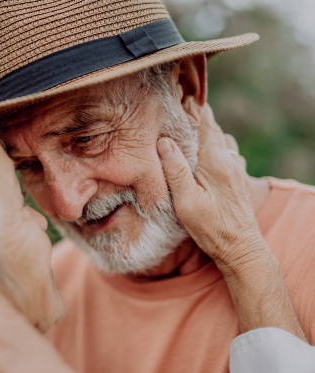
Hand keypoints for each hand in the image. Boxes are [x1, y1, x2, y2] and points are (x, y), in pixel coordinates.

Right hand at [157, 104, 305, 340]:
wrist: (240, 248)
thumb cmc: (210, 227)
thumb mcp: (186, 201)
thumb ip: (175, 170)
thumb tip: (164, 141)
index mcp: (215, 161)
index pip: (205, 122)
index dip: (193, 106)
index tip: (180, 93)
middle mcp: (229, 159)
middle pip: (213, 128)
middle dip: (196, 118)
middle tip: (177, 111)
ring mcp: (237, 168)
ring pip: (221, 140)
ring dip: (206, 133)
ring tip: (188, 133)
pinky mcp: (239, 178)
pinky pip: (228, 153)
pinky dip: (215, 147)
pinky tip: (206, 156)